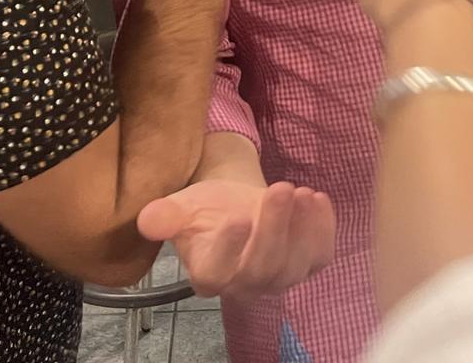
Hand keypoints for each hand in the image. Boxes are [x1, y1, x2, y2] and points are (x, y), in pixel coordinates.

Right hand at [137, 179, 335, 301]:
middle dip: (274, 228)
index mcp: (209, 274)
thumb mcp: (183, 207)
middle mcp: (245, 285)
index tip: (237, 217)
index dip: (229, 248)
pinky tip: (318, 198)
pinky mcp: (306, 264)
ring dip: (303, 228)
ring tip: (301, 191)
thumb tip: (148, 219)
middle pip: (263, 267)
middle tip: (280, 189)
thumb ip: (166, 216)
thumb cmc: (208, 209)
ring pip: (294, 265)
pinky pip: (320, 256)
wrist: (237, 205)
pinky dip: (324, 229)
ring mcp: (279, 278)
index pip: (218, 272)